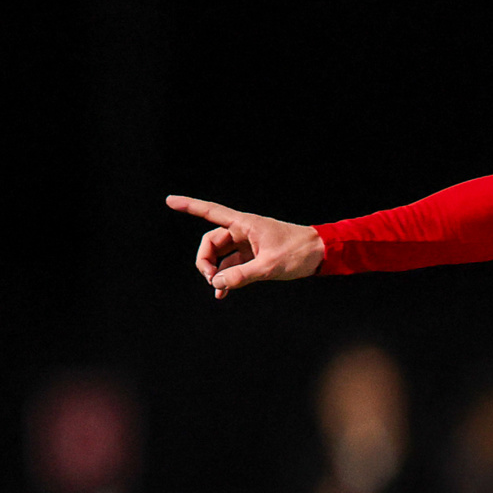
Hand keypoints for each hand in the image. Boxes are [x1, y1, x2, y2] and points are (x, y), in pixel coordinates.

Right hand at [166, 195, 324, 297]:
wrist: (322, 254)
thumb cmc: (299, 252)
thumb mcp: (270, 266)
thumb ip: (243, 275)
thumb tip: (217, 283)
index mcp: (245, 224)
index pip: (211, 212)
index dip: (189, 206)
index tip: (170, 201)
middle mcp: (243, 231)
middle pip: (211, 242)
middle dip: (206, 261)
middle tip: (211, 280)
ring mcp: (248, 244)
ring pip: (221, 256)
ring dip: (216, 272)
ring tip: (219, 290)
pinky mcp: (254, 256)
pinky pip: (233, 265)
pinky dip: (227, 278)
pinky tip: (223, 292)